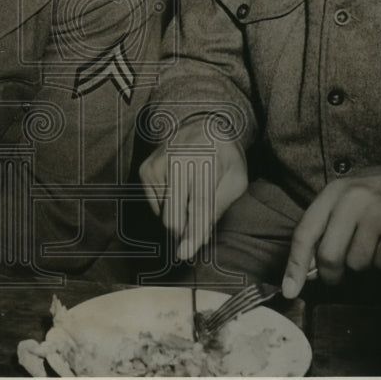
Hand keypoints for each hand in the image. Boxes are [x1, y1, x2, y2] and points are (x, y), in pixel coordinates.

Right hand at [139, 118, 247, 259]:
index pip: (199, 205)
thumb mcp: (234, 181)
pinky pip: (155, 204)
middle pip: (173, 215)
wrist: (203, 126)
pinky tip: (179, 188)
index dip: (193, 232)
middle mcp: (177, 161)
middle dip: (185, 232)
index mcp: (205, 163)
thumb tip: (198, 239)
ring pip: (163, 213)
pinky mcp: (146, 169)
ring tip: (192, 192)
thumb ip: (217, 209)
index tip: (185, 253)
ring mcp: (157, 164)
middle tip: (196, 231)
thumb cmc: (224, 158)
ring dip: (179, 214)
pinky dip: (168, 205)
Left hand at [282, 163, 380, 297]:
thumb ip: (324, 229)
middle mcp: (352, 199)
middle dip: (332, 275)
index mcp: (333, 192)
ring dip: (364, 266)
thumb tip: (307, 270)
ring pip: (356, 264)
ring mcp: (377, 212)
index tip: (290, 290)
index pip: (305, 233)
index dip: (295, 266)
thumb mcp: (345, 199)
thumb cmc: (379, 194)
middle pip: (329, 256)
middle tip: (339, 276)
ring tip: (374, 247)